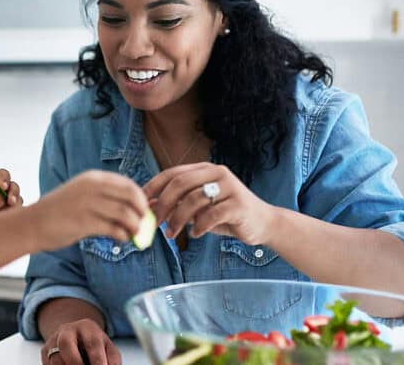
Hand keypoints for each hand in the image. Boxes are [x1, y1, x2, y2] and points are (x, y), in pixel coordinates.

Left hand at [0, 168, 21, 228]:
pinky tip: (7, 220)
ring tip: (5, 214)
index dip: (4, 177)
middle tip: (10, 201)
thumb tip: (2, 197)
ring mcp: (9, 203)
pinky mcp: (13, 214)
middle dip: (13, 192)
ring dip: (15, 204)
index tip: (2, 186)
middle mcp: (2, 192)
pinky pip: (20, 212)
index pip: (2, 174)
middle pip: (13, 186)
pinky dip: (16, 214)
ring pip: (18, 199)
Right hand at [30, 170, 147, 250]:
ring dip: (135, 226)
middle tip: (143, 223)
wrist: (33, 223)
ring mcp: (88, 204)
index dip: (141, 198)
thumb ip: (104, 197)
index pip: (128, 184)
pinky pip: (113, 229)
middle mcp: (92, 187)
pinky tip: (122, 239)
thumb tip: (133, 208)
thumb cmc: (59, 211)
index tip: (144, 210)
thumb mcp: (81, 194)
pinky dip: (123, 235)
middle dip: (142, 211)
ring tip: (133, 234)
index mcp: (93, 178)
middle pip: (131, 197)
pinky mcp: (84, 223)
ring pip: (125, 214)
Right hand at [41, 319, 120, 364]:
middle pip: (66, 344)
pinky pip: (48, 363)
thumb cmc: (96, 347)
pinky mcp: (44, 350)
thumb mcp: (108, 350)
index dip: (98, 361)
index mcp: (88, 327)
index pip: (93, 344)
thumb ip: (112, 361)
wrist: (76, 336)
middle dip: (75, 363)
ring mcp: (54, 339)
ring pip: (55, 358)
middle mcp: (68, 330)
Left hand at [142, 162, 276, 244]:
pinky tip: (195, 234)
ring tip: (171, 234)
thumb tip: (148, 207)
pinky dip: (198, 226)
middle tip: (154, 222)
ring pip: (194, 200)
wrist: (262, 223)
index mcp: (204, 169)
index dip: (154, 187)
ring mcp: (230, 187)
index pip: (172, 173)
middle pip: (180, 183)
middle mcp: (217, 173)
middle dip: (163, 204)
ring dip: (177, 219)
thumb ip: (176, 204)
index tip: (140, 203)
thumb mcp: (197, 208)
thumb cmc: (224, 215)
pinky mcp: (239, 204)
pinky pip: (211, 215)